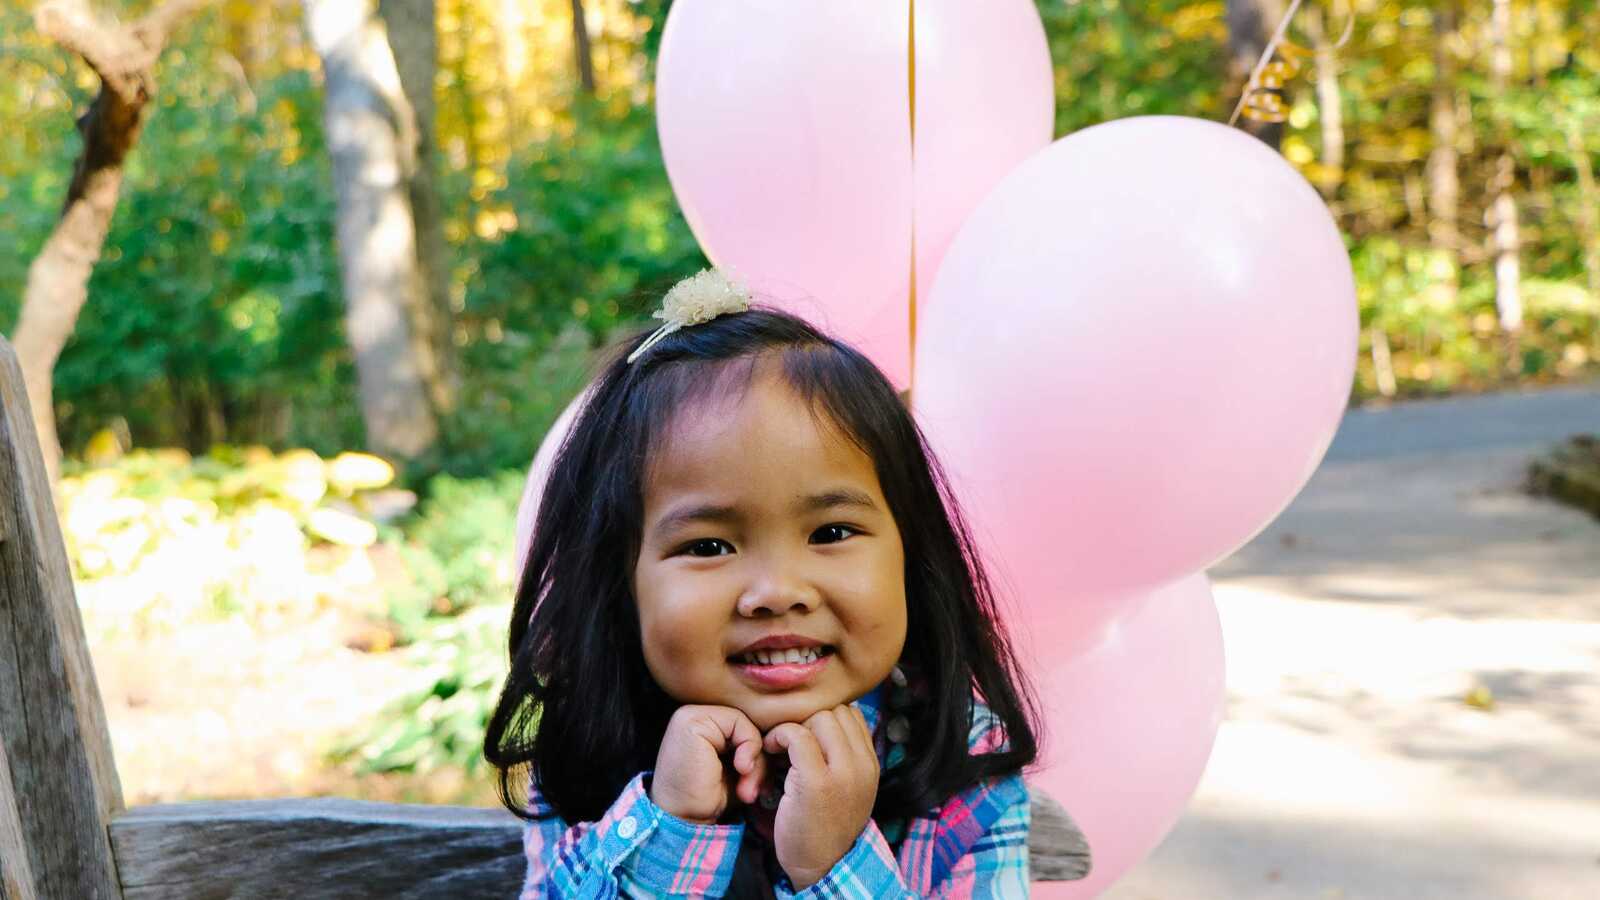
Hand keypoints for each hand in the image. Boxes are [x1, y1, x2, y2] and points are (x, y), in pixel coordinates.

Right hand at [649, 705, 768, 824]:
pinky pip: (739, 723)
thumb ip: (754, 750)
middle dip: (759, 760)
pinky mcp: (693, 720)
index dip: (758, 754)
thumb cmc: (709, 800)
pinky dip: (749, 748)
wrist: (684, 821)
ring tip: (747, 788)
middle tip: (754, 790)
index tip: (758, 786)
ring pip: (745, 724)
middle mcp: (695, 715)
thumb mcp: (739, 771)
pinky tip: (741, 769)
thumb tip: (780, 739)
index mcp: (702, 725)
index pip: (743, 728)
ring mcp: (691, 715)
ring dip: (756, 760)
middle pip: (746, 725)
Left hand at [762, 705, 878, 888]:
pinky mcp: (816, 782)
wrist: (821, 867)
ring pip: (819, 718)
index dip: (823, 718)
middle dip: (807, 719)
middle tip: (789, 740)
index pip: (851, 714)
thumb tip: (823, 720)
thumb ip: (844, 756)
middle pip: (835, 711)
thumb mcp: (847, 788)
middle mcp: (862, 765)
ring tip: (779, 746)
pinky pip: (797, 735)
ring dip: (793, 726)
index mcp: (871, 764)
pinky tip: (770, 751)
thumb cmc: (824, 826)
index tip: (805, 736)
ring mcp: (842, 773)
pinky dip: (779, 736)